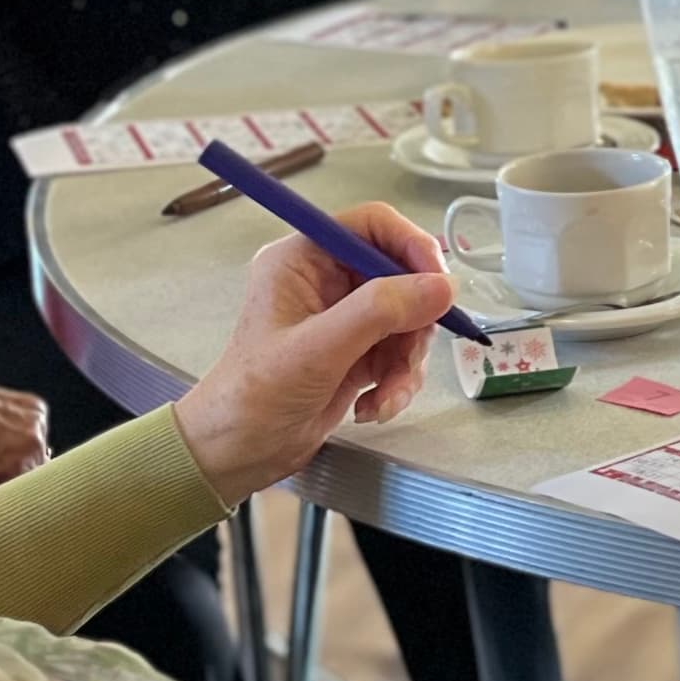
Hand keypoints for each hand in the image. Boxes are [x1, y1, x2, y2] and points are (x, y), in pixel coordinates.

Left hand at [170, 199, 457, 502]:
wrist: (235, 453)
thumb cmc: (257, 394)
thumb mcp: (319, 349)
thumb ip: (381, 311)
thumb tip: (444, 286)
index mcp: (304, 259)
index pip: (372, 226)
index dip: (411, 246)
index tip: (439, 285)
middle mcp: (326, 281)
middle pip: (400, 277)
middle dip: (413, 323)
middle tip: (410, 357)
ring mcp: (343, 319)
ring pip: (407, 321)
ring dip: (407, 363)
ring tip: (386, 396)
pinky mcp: (356, 354)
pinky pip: (399, 354)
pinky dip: (398, 383)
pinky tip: (373, 407)